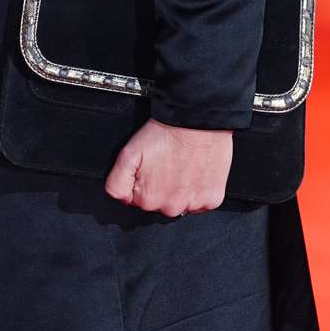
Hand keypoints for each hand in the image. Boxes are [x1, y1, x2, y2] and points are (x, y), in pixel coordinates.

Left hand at [105, 119, 232, 216]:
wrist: (196, 122)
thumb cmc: (167, 134)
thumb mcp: (129, 153)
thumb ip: (117, 182)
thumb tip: (118, 196)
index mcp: (149, 199)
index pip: (137, 200)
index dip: (141, 181)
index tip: (149, 168)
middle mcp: (171, 208)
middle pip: (160, 203)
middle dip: (160, 186)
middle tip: (166, 164)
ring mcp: (193, 205)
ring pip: (181, 203)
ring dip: (180, 189)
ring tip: (181, 165)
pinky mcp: (212, 200)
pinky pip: (201, 202)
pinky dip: (198, 189)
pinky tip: (194, 172)